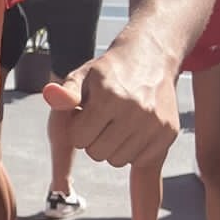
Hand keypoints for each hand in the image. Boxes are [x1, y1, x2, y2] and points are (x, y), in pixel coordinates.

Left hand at [44, 39, 179, 168]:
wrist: (150, 58)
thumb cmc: (109, 71)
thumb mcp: (82, 75)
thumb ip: (65, 92)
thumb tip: (50, 96)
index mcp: (108, 96)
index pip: (79, 138)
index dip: (77, 129)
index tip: (84, 116)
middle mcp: (134, 111)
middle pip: (97, 153)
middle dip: (92, 140)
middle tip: (100, 122)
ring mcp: (154, 124)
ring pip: (118, 160)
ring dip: (111, 148)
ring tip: (115, 125)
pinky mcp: (168, 133)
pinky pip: (139, 159)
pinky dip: (132, 150)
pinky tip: (131, 130)